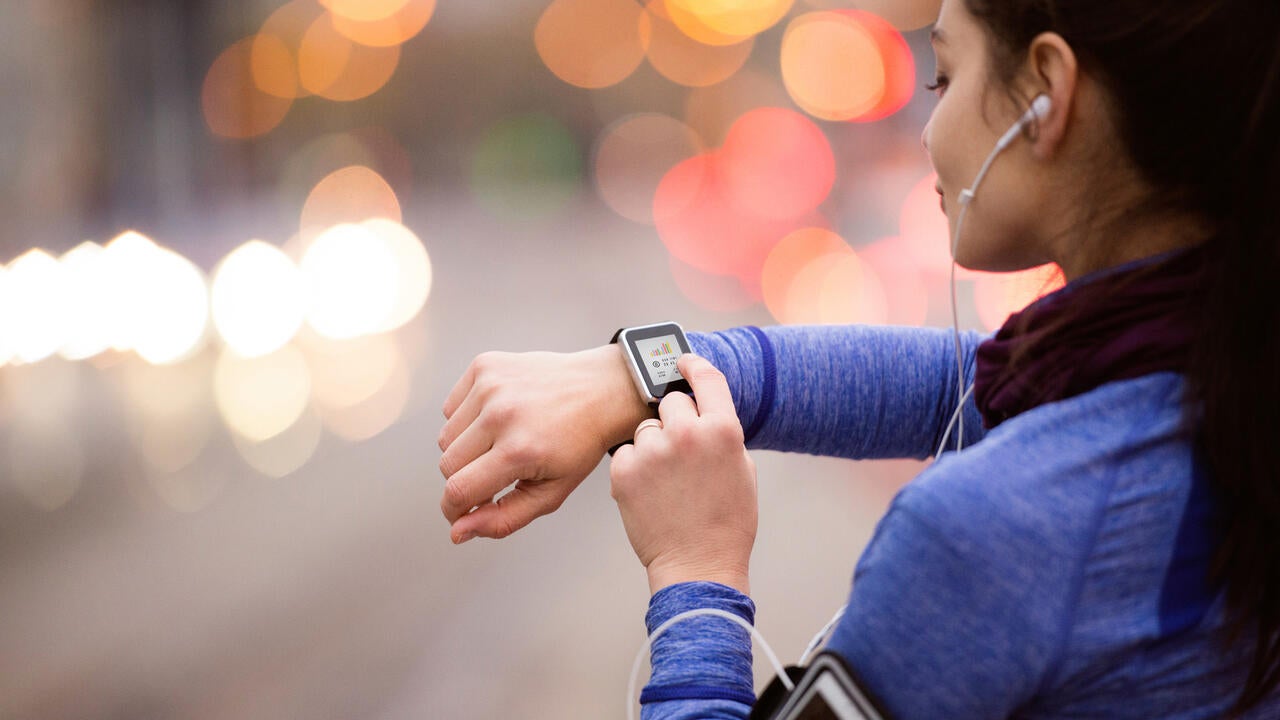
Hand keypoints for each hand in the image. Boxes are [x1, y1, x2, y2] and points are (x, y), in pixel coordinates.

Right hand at [439, 345, 652, 542]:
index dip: (453, 510)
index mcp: (519, 450)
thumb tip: (458, 531)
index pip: (458, 491)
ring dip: (465, 449)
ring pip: (445, 437)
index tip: (460, 513)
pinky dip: (467, 419)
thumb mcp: (551, 493)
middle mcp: (501, 414)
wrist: (600, 390)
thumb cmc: (579, 444)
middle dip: (464, 479)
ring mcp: (490, 385)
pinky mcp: (484, 365)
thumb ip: (503, 519)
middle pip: (448, 465)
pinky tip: (498, 418)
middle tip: (495, 475)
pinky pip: (452, 407)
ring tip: (500, 443)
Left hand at [610, 354, 757, 595]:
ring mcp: (654, 451)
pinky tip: (651, 492)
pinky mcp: (625, 470)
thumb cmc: (726, 522)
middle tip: (681, 453)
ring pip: (645, 428)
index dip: (693, 364)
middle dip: (674, 420)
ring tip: (668, 481)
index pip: (707, 377)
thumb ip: (721, 433)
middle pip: (670, 402)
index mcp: (724, 430)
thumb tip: (702, 409)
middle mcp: (688, 433)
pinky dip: (635, 467)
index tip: (683, 360)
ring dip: (653, 445)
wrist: (698, 565)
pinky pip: (626, 452)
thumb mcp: (741, 469)